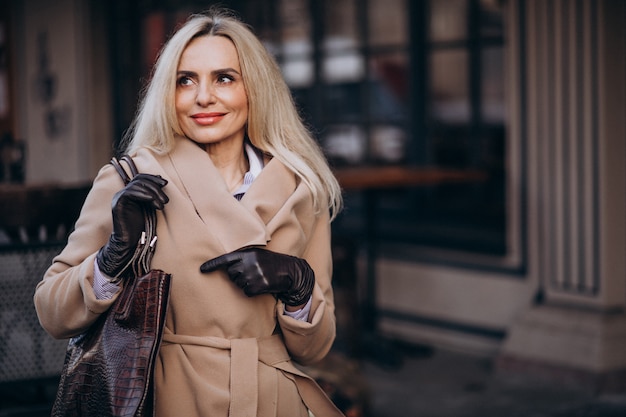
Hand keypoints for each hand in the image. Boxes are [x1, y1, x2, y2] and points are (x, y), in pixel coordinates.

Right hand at [96, 173, 168, 278]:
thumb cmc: (141, 227)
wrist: (130, 243)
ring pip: (136, 186)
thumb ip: (153, 196)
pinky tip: (153, 202)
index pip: (140, 178)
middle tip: (166, 199)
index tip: (165, 183)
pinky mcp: (118, 204)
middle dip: (155, 186)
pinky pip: (129, 193)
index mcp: (130, 193)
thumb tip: (162, 182)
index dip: (153, 178)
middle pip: (139, 180)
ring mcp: (119, 198)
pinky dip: (144, 195)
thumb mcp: (150, 207)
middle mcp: (123, 193)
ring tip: (162, 205)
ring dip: (153, 193)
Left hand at [200, 247, 314, 305]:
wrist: (290, 271)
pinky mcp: (258, 285)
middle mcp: (248, 263)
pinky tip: (262, 285)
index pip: (225, 259)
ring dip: (247, 284)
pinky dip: (253, 291)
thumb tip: (228, 269)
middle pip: (232, 274)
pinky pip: (247, 292)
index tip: (201, 270)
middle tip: (253, 273)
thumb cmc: (272, 263)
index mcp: (247, 253)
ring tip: (260, 278)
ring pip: (239, 284)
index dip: (212, 265)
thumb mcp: (258, 255)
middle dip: (238, 276)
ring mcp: (253, 274)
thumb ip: (244, 259)